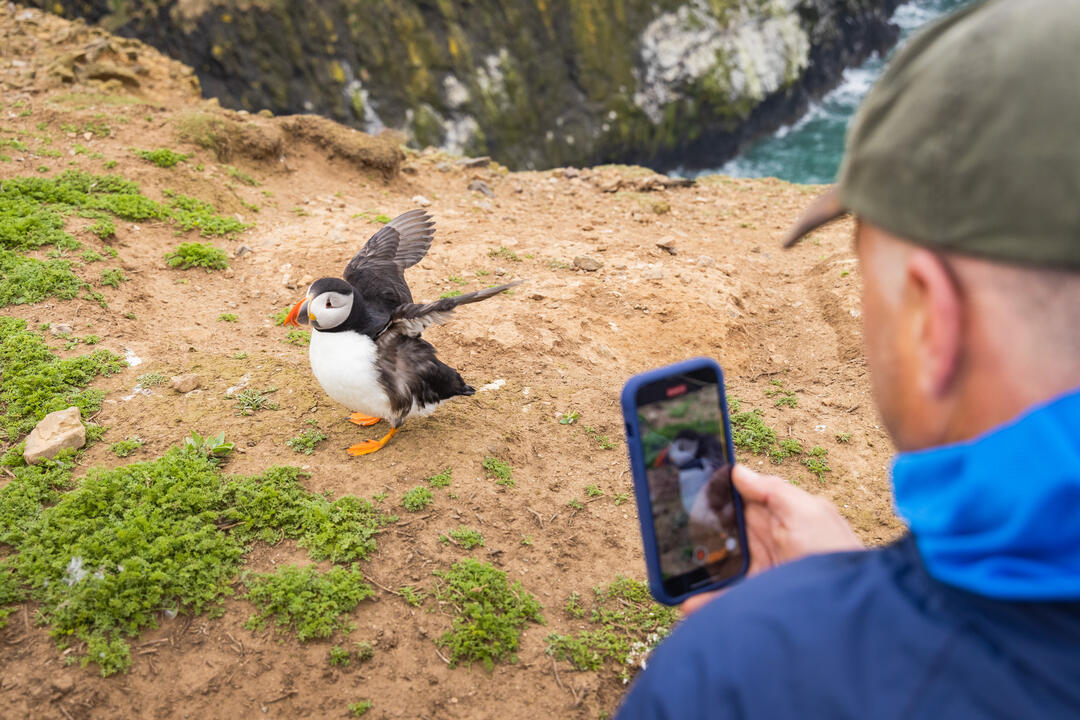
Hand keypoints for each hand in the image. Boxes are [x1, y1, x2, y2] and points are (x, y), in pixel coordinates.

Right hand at [681, 464, 862, 614]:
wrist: (849, 606)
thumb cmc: (833, 551)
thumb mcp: (807, 511)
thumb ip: (772, 490)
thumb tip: (738, 471)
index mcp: (776, 515)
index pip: (737, 500)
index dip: (713, 495)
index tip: (686, 490)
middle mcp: (765, 541)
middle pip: (722, 534)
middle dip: (698, 534)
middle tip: (672, 535)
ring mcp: (760, 571)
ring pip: (720, 566)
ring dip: (698, 570)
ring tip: (676, 575)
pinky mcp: (758, 597)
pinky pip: (726, 597)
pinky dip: (706, 601)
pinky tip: (689, 603)